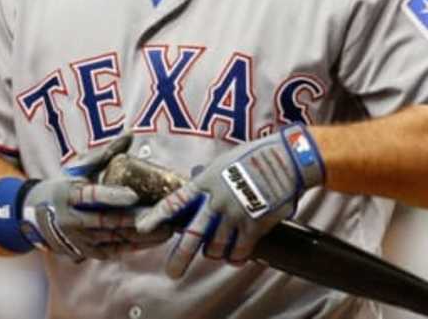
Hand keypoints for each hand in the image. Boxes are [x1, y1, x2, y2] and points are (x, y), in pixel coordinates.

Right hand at [18, 133, 170, 260]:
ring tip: (166, 230)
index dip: (113, 196)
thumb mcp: (81, 168)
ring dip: (140, 237)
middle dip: (136, 221)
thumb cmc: (65, 186)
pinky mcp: (84, 252)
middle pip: (107, 221)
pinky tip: (152, 241)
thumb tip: (130, 133)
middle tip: (162, 216)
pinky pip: (112, 251)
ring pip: (113, 239)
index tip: (134, 195)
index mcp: (71, 194)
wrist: (35, 216)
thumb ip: (107, 153)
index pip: (93, 195)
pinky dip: (132, 247)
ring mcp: (78, 238)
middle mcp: (72, 219)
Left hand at [136, 124, 324, 277]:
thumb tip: (196, 180)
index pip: (176, 201)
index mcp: (206, 181)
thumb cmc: (254, 156)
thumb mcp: (224, 160)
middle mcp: (216, 199)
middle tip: (173, 272)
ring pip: (216, 247)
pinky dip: (235, 257)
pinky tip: (235, 257)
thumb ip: (208, 176)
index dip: (158, 216)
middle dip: (181, 256)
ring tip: (216, 251)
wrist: (285, 160)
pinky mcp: (253, 225)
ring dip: (214, 253)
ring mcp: (235, 214)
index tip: (142, 228)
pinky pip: (239, 251)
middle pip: (193, 234)